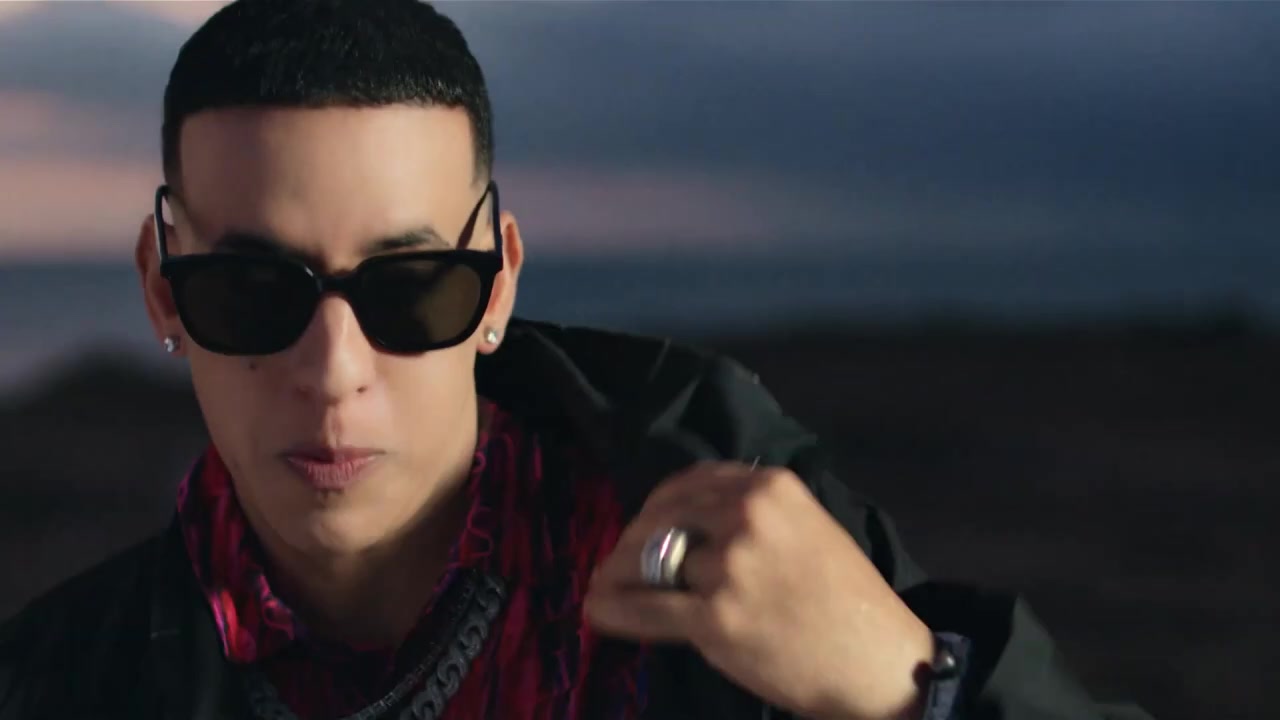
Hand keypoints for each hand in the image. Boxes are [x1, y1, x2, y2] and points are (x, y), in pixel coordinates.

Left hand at [584, 461, 935, 719]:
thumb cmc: (847, 600)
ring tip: (603, 586)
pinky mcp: (716, 617)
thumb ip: (753, 513)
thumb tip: (687, 517)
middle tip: (618, 561)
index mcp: (771, 487)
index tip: (645, 523)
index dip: (658, 505)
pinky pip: (646, 608)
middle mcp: (747, 516)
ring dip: (619, 575)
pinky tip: (597, 610)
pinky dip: (614, 609)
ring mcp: (730, 567)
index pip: (691, 482)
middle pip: (662, 517)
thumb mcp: (808, 529)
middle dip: (632, 540)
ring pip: (650, 561)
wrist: (876, 662)